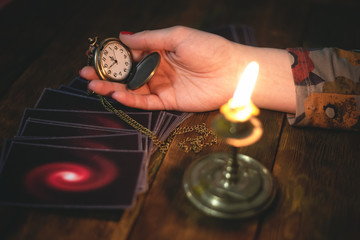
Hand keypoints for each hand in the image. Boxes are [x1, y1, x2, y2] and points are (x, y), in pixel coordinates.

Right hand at [80, 26, 246, 111]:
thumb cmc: (209, 49)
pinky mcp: (168, 102)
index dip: (112, 55)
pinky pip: (145, 102)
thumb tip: (123, 36)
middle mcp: (158, 68)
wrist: (232, 73)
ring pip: (133, 88)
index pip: (130, 52)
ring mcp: (162, 85)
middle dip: (106, 74)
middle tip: (86, 73)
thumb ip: (149, 38)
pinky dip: (130, 99)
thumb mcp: (177, 36)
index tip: (95, 55)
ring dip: (113, 88)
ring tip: (94, 85)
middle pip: (127, 73)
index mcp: (160, 50)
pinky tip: (116, 94)